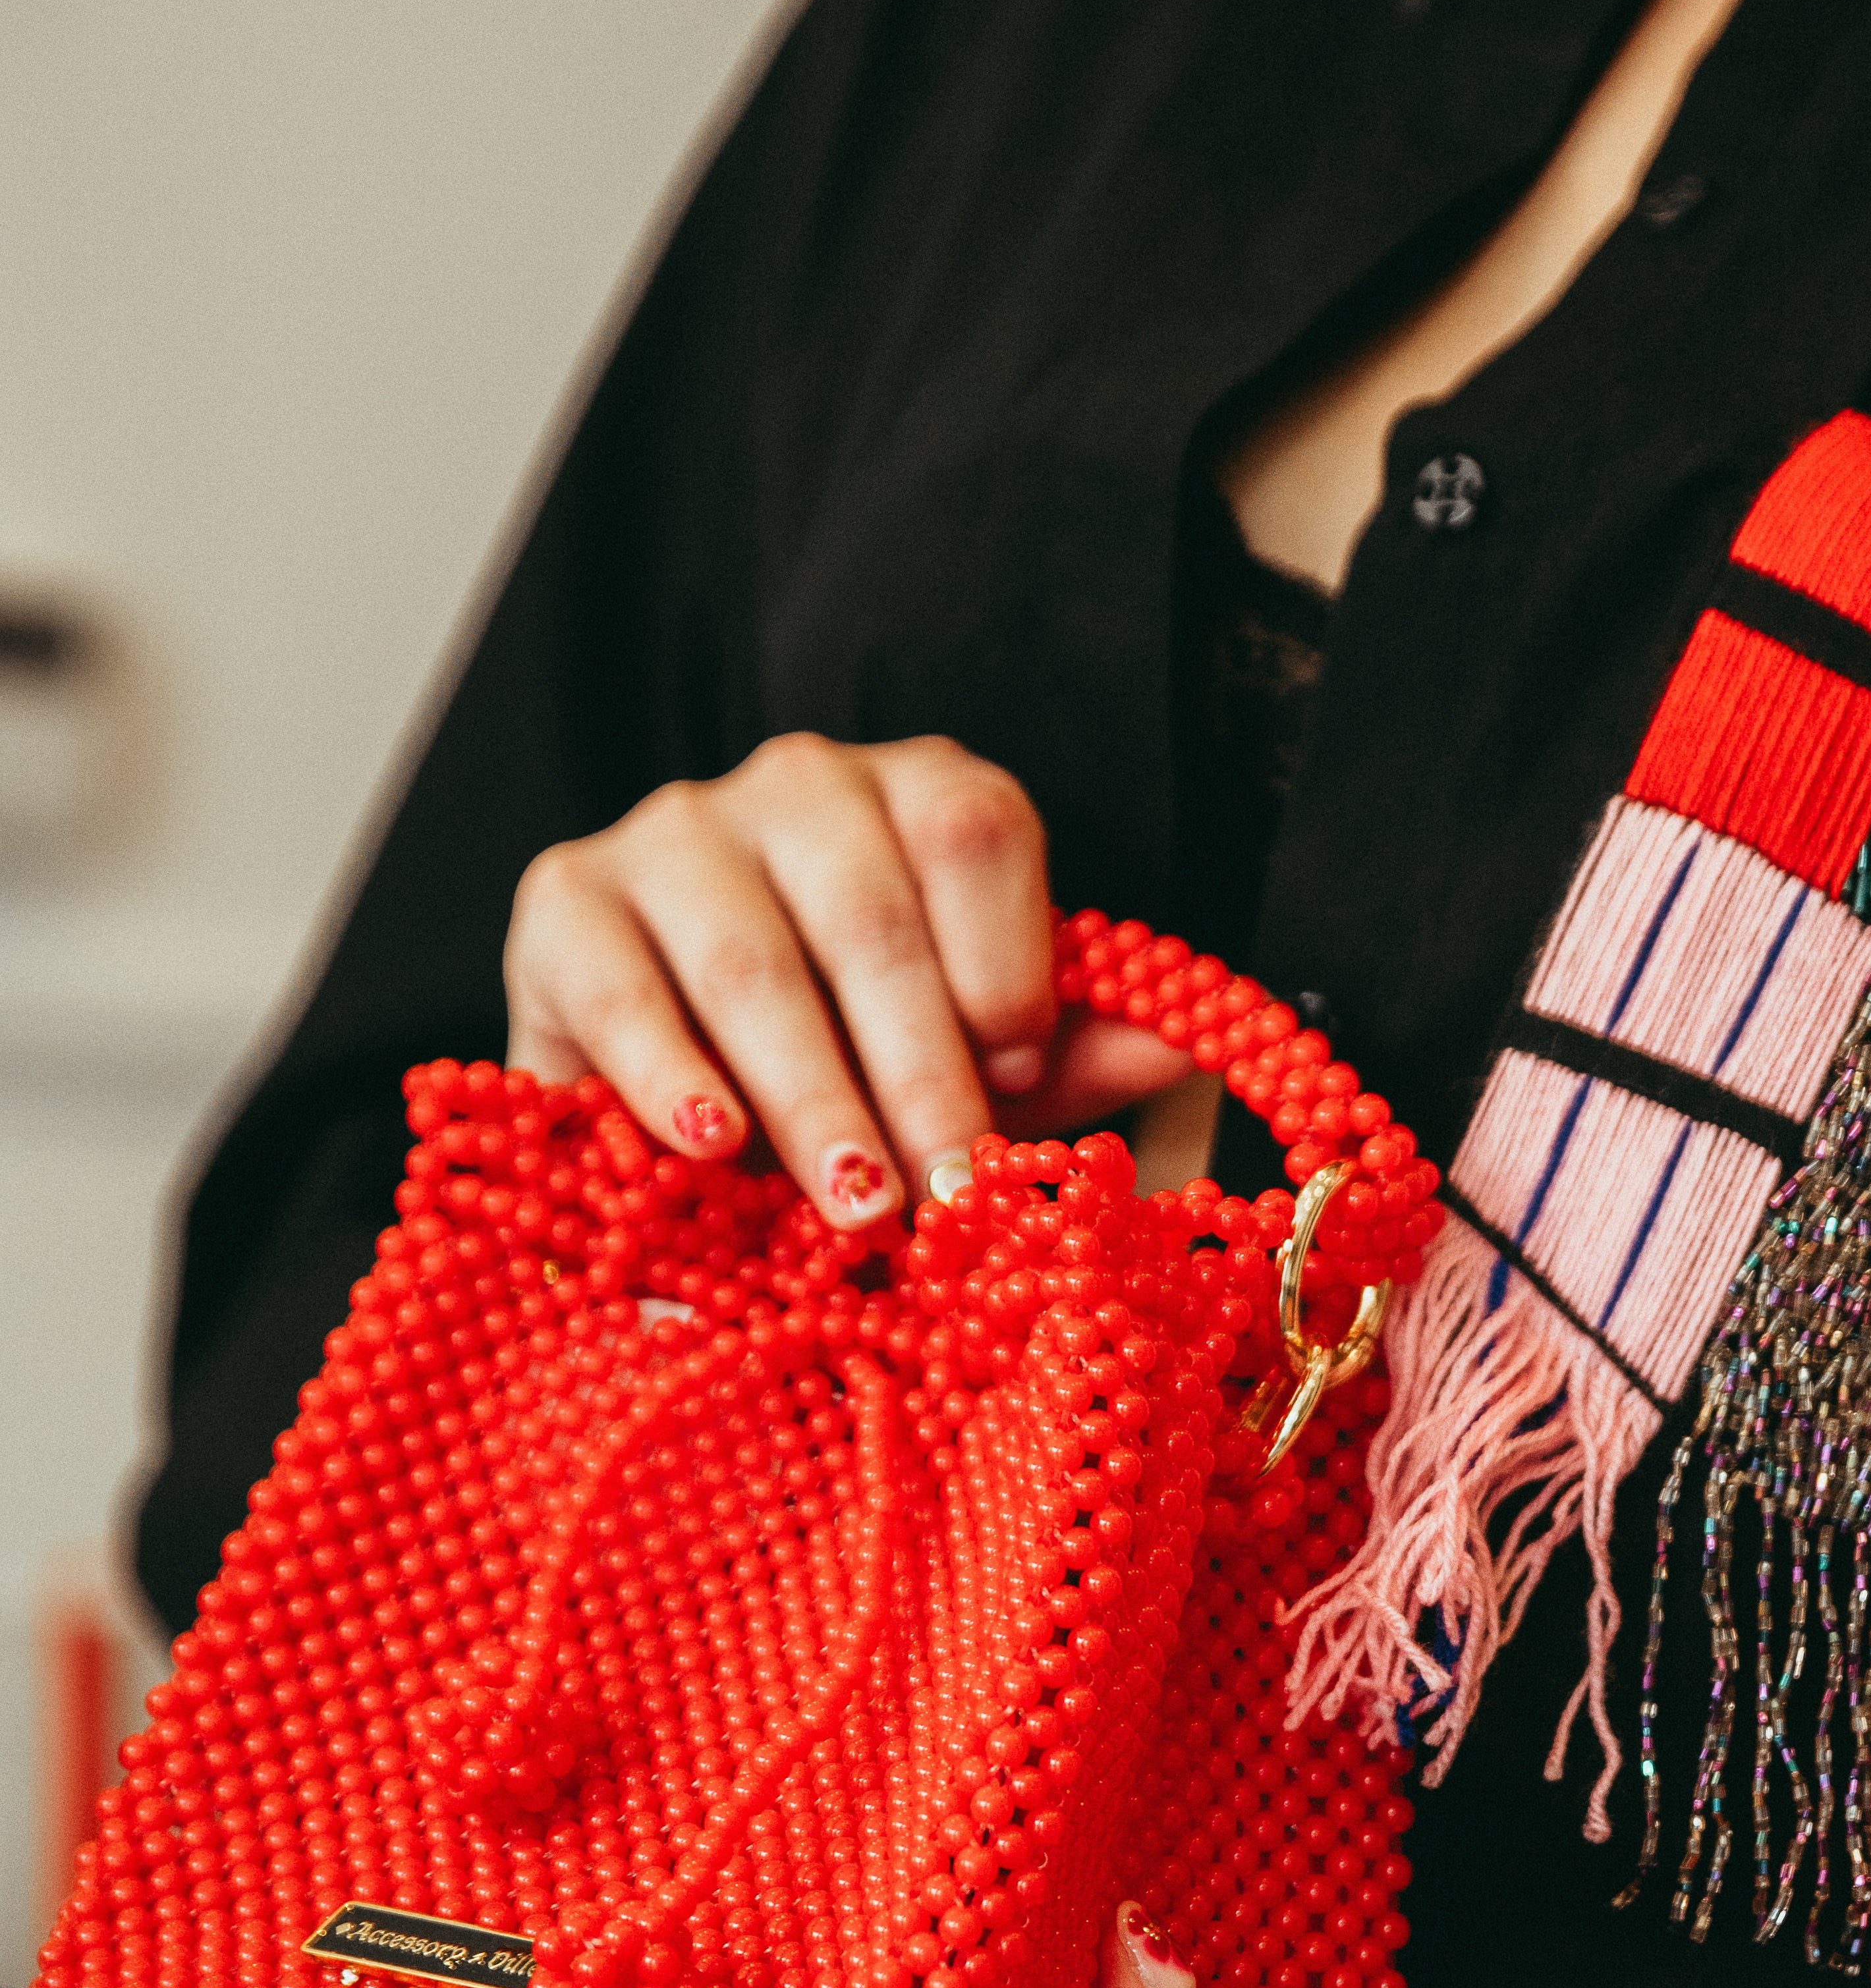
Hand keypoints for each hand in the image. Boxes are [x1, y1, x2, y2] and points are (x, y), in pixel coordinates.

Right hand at [505, 732, 1190, 1225]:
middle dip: (917, 1074)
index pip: (973, 829)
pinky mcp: (563, 902)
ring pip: (754, 963)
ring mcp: (673, 833)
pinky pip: (626, 989)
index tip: (1016, 1080)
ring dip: (812, 1099)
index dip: (1005, 958)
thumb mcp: (980, 1057)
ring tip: (854, 1204)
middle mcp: (797, 783)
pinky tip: (712, 1143)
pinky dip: (670, 1073)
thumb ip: (1073, 1049)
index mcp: (917, 792)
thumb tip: (1190, 1049)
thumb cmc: (863, 1059)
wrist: (685, 1080)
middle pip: (870, 915)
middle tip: (943, 1196)